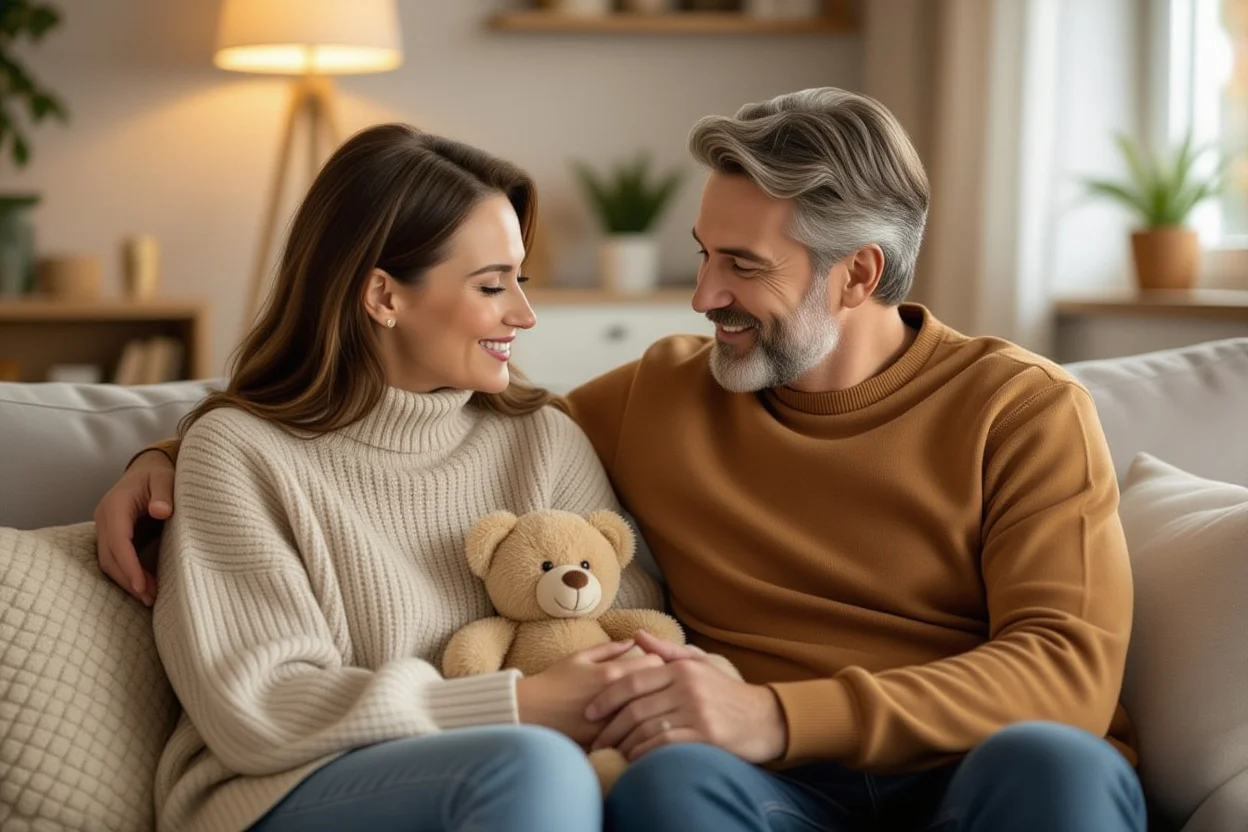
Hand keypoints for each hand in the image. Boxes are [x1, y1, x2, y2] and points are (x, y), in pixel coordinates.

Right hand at [93, 449, 173, 605]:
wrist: (147, 469)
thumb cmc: (158, 474)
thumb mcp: (165, 478)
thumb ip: (164, 493)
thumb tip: (161, 511)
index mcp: (115, 505)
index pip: (118, 540)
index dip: (128, 565)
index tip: (142, 585)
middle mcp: (104, 519)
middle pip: (109, 556)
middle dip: (128, 579)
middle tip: (150, 597)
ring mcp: (105, 528)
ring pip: (108, 562)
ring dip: (126, 581)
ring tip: (149, 598)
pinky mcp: (112, 536)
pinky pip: (115, 559)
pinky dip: (127, 574)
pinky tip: (144, 587)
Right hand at [516, 640, 665, 746]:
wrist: (530, 711)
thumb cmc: (554, 681)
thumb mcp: (579, 657)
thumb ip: (609, 648)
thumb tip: (633, 642)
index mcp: (611, 673)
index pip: (655, 663)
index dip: (658, 662)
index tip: (653, 666)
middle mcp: (616, 697)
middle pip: (658, 688)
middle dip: (659, 685)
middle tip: (655, 686)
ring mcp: (613, 721)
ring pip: (648, 712)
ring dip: (650, 707)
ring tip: (647, 705)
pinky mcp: (606, 740)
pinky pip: (633, 733)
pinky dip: (637, 727)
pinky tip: (633, 724)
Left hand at [586, 631, 787, 763]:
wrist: (765, 718)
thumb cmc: (727, 692)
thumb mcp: (700, 664)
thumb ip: (667, 651)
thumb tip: (636, 635)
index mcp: (682, 668)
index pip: (633, 681)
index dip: (606, 698)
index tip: (589, 712)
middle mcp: (687, 687)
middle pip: (635, 707)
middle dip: (610, 727)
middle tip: (595, 741)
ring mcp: (697, 711)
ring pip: (646, 727)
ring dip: (623, 743)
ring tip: (611, 752)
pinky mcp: (706, 735)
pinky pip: (664, 744)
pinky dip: (643, 753)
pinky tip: (633, 759)